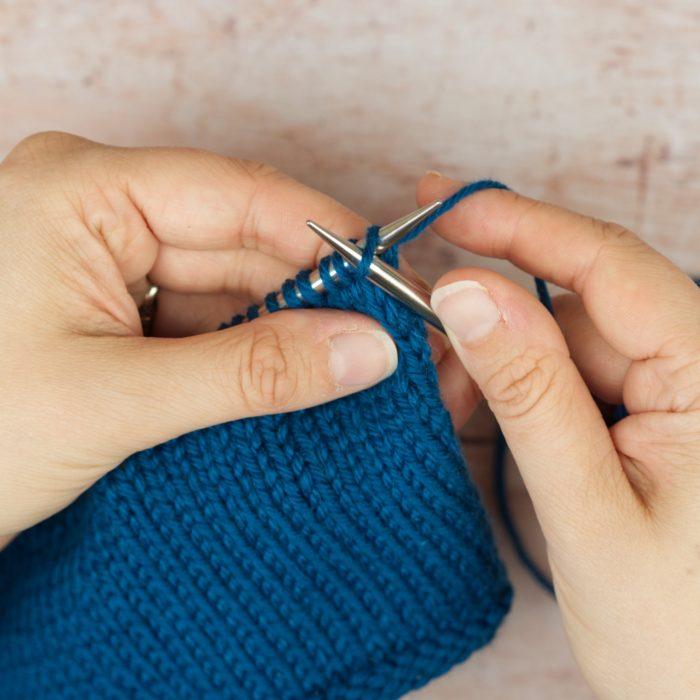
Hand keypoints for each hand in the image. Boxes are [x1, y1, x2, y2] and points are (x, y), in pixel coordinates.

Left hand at [0, 132, 405, 545]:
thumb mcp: (117, 400)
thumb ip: (252, 372)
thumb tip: (369, 350)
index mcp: (82, 189)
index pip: (238, 195)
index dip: (327, 239)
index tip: (395, 284)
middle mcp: (100, 209)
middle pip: (242, 242)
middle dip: (316, 297)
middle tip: (387, 345)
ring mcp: (110, 261)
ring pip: (231, 287)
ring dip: (288, 332)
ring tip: (353, 372)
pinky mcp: (120, 311)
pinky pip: (208, 321)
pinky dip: (252, 354)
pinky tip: (296, 383)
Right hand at [419, 172, 699, 698]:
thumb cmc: (681, 638)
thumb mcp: (588, 511)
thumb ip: (528, 393)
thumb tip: (464, 292)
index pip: (608, 265)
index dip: (519, 225)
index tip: (442, 205)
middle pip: (579, 301)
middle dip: (494, 315)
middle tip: (422, 343)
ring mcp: (673, 394)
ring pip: (568, 339)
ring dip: (503, 362)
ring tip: (456, 408)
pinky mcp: (648, 417)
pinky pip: (573, 376)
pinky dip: (522, 390)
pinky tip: (490, 420)